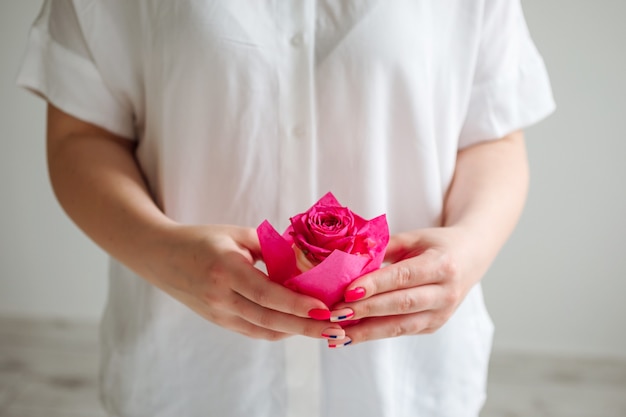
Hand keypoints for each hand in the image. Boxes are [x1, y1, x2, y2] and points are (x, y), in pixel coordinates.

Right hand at [149, 224, 344, 340]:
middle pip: (269, 320)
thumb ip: (270, 247)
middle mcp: (220, 297)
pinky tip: (297, 324)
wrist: (159, 256)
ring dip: (295, 332)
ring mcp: (218, 313)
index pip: (266, 294)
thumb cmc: (201, 240)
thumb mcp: (236, 235)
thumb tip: (306, 260)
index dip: (297, 304)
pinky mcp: (218, 321)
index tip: (324, 309)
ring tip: (323, 329)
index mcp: (225, 270)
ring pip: (263, 330)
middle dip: (305, 327)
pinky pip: (253, 330)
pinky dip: (278, 329)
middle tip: (335, 329)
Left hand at [326, 227, 483, 346]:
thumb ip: (384, 247)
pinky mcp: (433, 326)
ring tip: (337, 333)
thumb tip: (348, 257)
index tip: (348, 291)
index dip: (375, 285)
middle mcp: (446, 293)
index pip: (404, 276)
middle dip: (366, 311)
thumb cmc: (436, 245)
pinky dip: (373, 334)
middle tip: (335, 314)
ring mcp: (442, 314)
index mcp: (442, 265)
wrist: (470, 258)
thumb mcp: (414, 238)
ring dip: (366, 331)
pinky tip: (350, 336)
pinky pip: (400, 332)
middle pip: (401, 304)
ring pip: (400, 326)